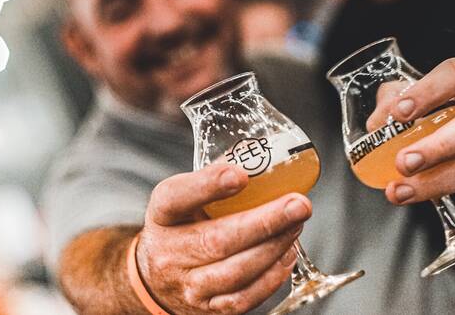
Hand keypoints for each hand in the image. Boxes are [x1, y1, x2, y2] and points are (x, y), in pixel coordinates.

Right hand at [136, 163, 310, 314]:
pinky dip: (272, 276)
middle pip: (216, 240)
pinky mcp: (207, 309)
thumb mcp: (184, 198)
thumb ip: (214, 178)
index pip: (177, 197)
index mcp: (163, 214)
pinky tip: (287, 253)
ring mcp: (187, 285)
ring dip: (274, 247)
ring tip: (296, 225)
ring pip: (235, 271)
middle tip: (298, 204)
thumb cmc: (181, 226)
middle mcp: (169, 252)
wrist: (157, 278)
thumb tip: (260, 155)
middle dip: (265, 222)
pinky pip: (243, 298)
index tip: (240, 175)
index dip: (208, 186)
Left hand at [370, 53, 454, 203]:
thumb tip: (377, 121)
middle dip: (435, 149)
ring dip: (437, 182)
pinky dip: (449, 188)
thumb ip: (413, 92)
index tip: (398, 112)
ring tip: (401, 191)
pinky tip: (422, 193)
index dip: (425, 94)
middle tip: (402, 163)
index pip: (454, 76)